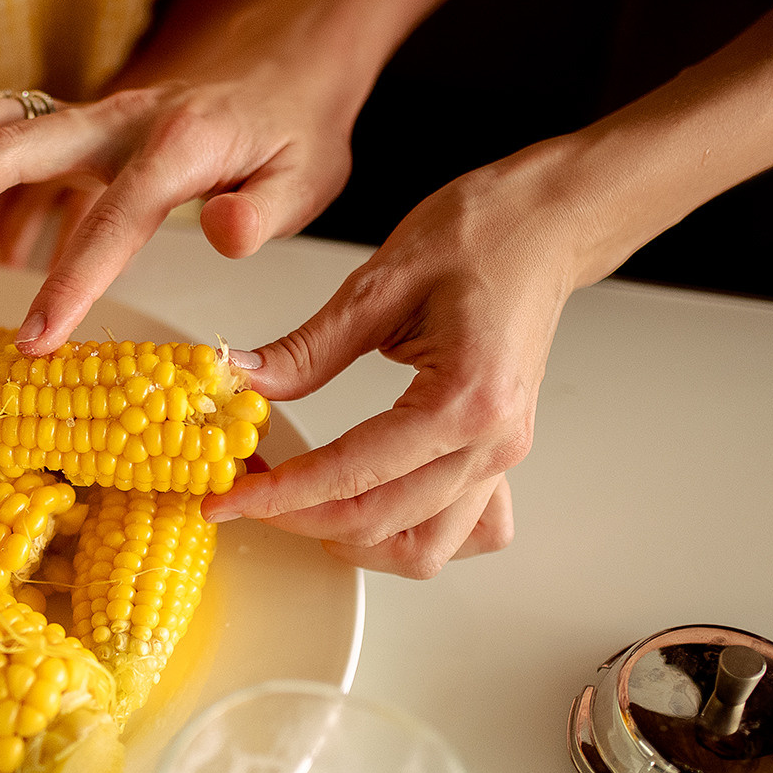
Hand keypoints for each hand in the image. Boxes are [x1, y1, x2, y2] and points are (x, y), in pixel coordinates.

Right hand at [0, 60, 359, 351]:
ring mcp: (93, 117)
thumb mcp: (308, 176)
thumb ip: (263, 211)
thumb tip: (220, 236)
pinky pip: (4, 132)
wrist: (296, 57)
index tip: (32, 343)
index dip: (69, 283)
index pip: (113, 220)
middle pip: (14, 149)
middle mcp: (121, 120)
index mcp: (178, 144)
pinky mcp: (80, 124)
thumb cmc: (301, 128)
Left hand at [200, 146, 597, 576]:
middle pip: (379, 522)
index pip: (351, 475)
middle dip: (298, 518)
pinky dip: (407, 536)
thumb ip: (307, 348)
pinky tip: (365, 507)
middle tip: (242, 496)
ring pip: (423, 549)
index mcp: (465, 399)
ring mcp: (502, 456)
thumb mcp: (379, 282)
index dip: (277, 495)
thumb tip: (241, 381)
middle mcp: (492, 442)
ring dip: (352, 541)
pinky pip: (461, 532)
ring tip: (295, 508)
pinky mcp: (500, 455)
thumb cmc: (483, 234)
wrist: (548, 224)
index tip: (224, 500)